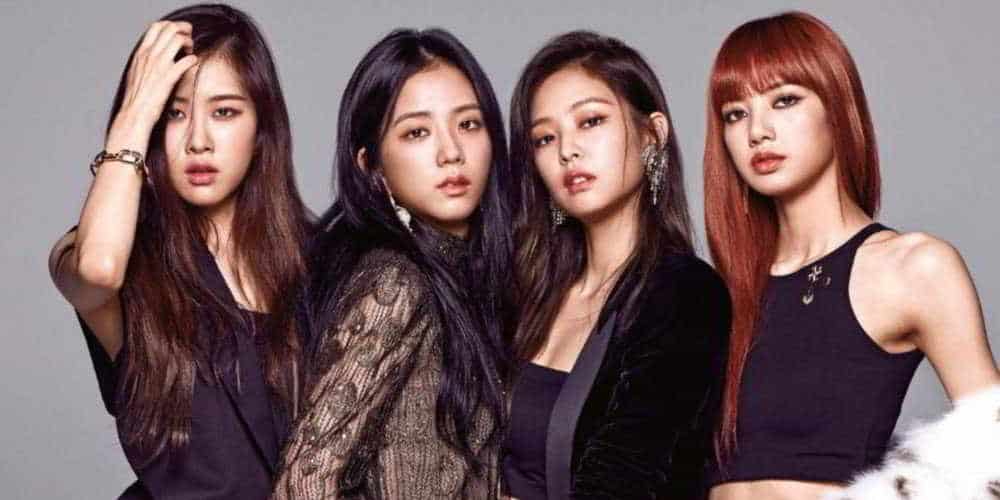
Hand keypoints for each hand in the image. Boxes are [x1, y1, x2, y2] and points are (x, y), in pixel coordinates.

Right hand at [106, 21, 197, 150]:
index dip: (171, 26)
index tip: (179, 33)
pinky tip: (194, 64)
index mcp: (141, 53)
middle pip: (169, 29)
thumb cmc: (137, 99)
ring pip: (178, 40)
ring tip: (191, 52)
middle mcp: (149, 56)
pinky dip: (193, 59)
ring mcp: (158, 66)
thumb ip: (145, 62)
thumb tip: (155, 56)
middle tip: (189, 41)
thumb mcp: (136, 73)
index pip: (156, 27)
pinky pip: (185, 61)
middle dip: (184, 31)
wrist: (134, 115)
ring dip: (189, 43)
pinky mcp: (167, 78)